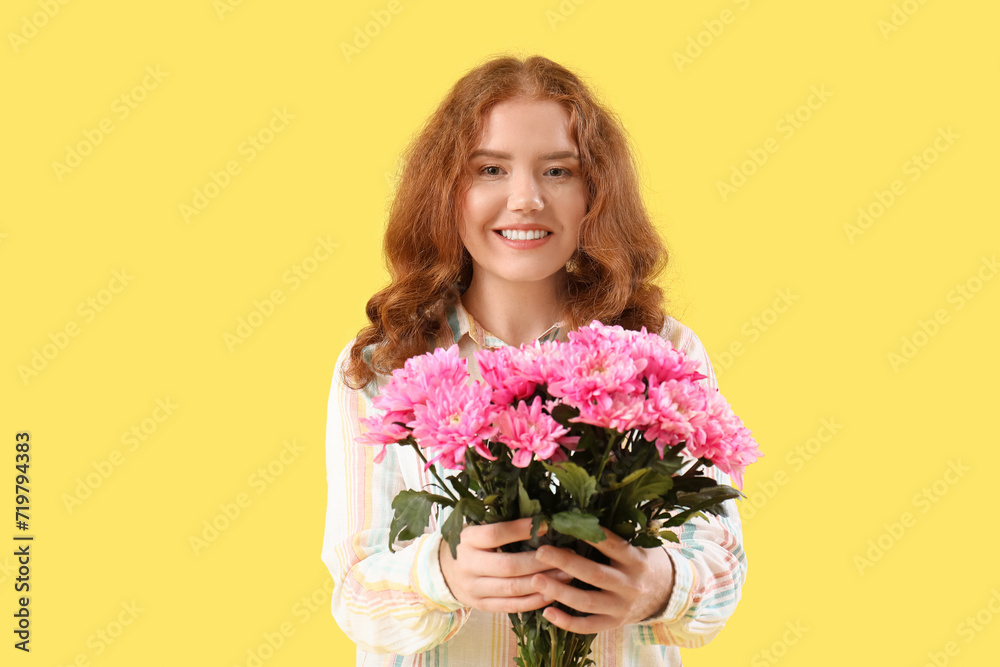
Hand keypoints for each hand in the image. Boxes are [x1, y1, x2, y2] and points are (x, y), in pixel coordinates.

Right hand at [439, 518, 572, 612]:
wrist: (444, 571)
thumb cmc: (471, 544)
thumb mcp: (478, 527)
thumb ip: (502, 523)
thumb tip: (541, 517)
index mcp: (467, 539)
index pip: (495, 534)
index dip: (521, 530)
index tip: (547, 525)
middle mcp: (468, 565)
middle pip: (509, 566)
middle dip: (541, 562)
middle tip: (567, 556)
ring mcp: (474, 588)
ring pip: (513, 589)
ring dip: (543, 583)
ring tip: (567, 574)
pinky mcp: (481, 605)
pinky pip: (511, 606)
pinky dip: (534, 601)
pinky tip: (552, 593)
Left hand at [531, 528, 674, 633]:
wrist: (668, 594)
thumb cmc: (644, 562)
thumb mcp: (638, 546)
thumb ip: (615, 536)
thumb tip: (579, 516)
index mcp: (636, 560)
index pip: (611, 545)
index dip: (589, 535)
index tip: (563, 524)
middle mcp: (630, 585)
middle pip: (594, 574)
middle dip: (565, 562)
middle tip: (540, 552)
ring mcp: (622, 607)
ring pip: (587, 602)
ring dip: (559, 592)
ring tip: (535, 580)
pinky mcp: (615, 624)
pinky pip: (589, 626)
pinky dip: (567, 622)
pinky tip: (546, 612)